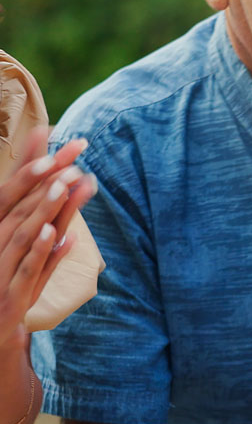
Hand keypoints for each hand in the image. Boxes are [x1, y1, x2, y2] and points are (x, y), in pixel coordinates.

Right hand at [0, 128, 94, 350]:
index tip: (55, 131)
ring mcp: (0, 262)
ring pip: (25, 228)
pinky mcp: (11, 291)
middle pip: (23, 198)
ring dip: (46, 205)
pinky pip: (27, 266)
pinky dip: (40, 249)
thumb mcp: (32, 262)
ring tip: (66, 182)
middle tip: (73, 148)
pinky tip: (54, 232)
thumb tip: (67, 218)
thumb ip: (48, 239)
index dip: (36, 159)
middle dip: (48, 172)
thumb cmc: (10, 292)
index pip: (18, 185)